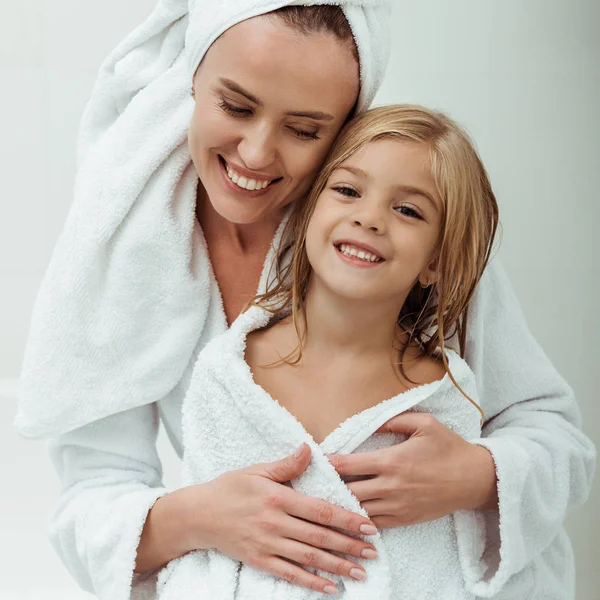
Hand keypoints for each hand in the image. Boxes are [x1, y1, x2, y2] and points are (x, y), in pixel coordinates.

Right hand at [186, 443, 378, 594]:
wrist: (198, 515)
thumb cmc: (229, 488)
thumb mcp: (257, 471)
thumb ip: (286, 465)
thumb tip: (309, 449)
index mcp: (278, 497)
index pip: (320, 510)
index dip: (346, 519)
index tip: (368, 526)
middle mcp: (275, 523)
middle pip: (319, 537)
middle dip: (349, 546)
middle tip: (373, 552)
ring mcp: (267, 544)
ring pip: (309, 558)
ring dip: (337, 566)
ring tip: (361, 572)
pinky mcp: (259, 560)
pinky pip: (290, 574)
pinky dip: (311, 582)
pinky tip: (330, 588)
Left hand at [327, 412, 497, 527]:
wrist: (474, 479)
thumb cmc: (448, 447)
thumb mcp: (424, 423)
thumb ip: (393, 419)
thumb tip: (370, 421)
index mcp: (391, 461)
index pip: (349, 464)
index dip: (328, 463)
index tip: (314, 460)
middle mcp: (390, 486)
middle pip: (348, 490)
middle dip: (329, 486)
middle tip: (313, 481)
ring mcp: (397, 506)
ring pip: (358, 509)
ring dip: (341, 504)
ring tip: (324, 498)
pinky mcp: (404, 519)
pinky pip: (374, 522)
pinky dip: (359, 518)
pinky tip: (347, 512)